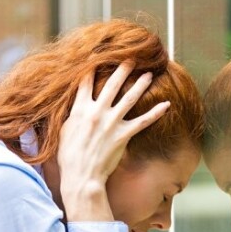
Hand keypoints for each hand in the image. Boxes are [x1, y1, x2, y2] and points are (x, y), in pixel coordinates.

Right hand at [58, 62, 169, 220]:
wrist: (81, 175)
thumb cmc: (69, 157)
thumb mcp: (64, 131)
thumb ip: (72, 114)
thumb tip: (76, 105)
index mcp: (80, 109)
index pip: (86, 82)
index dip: (93, 67)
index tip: (99, 56)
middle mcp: (97, 112)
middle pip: (111, 84)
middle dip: (122, 69)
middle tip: (131, 58)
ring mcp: (112, 123)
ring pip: (129, 98)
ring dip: (140, 84)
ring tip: (149, 74)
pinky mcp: (123, 135)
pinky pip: (143, 121)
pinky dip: (156, 112)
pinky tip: (166, 104)